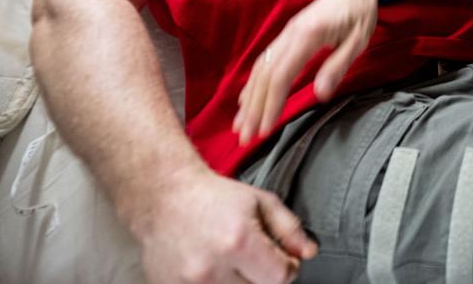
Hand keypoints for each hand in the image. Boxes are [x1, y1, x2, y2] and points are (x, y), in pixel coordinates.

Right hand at [138, 165, 316, 283]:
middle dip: (263, 276)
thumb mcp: (260, 202)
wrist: (164, 198)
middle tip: (255, 257)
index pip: (280, 277)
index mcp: (238, 241)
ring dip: (240, 282)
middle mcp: (211, 268)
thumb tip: (309, 253)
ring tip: (232, 261)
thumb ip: (289, 228)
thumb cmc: (215, 197)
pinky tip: (213, 268)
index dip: (288, 267)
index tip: (283, 258)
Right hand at [234, 0, 390, 144]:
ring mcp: (285, 34)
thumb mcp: (358, 41)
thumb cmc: (360, 14)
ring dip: (248, 99)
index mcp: (308, 36)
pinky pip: (264, 61)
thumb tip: (321, 95)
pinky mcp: (286, 35)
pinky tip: (246, 99)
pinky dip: (253, 83)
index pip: (281, 75)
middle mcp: (289, 34)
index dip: (271, 104)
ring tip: (240, 125)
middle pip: (265, 76)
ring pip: (260, 69)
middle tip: (244, 137)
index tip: (264, 129)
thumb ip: (337, 66)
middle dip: (253, 108)